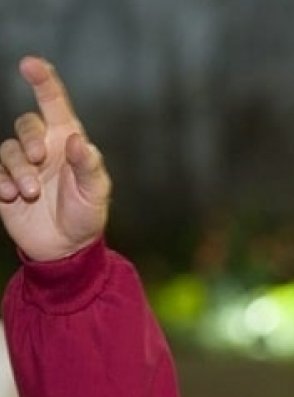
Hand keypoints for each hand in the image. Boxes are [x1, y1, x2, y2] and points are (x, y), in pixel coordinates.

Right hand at [0, 56, 109, 260]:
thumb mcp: (96, 192)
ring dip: (18, 170)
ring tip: (32, 193)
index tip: (30, 63)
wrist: (66, 247)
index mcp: (67, 141)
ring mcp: (21, 165)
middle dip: (29, 139)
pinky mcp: (3, 183)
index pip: (54, 104)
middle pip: (26, 124)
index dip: (43, 81)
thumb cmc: (87, 215)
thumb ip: (88, 166)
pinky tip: (10, 196)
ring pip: (8, 149)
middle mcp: (43, 147)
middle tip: (39, 159)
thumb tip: (77, 140)